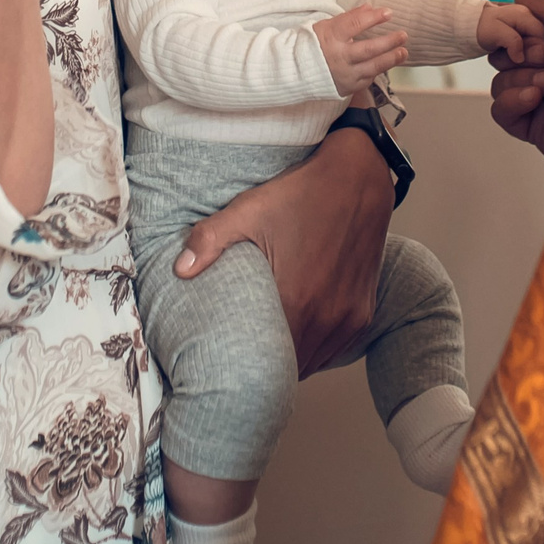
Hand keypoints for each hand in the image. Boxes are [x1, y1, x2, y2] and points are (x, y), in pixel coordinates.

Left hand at [175, 128, 391, 374]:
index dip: (246, 364)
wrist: (358, 178)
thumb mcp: (249, 210)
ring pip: (315, 360)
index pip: (265, 358)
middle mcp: (325, 317)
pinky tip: (300, 332)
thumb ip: (210, 241)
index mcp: (295, 300)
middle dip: (266, 365)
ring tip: (269, 349)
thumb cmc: (302, 194)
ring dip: (293, 357)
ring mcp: (348, 316)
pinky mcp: (363, 310)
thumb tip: (180, 270)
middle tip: (244, 358)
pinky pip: (337, 347)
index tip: (230, 360)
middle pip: (289, 365)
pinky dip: (319, 346)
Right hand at [310, 4, 406, 100]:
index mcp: (331, 37)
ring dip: (391, 59)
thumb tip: (370, 7)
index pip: (355, 24)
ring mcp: (344, 74)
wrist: (295, 71)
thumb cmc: (313, 45)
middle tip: (403, 35)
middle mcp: (338, 57)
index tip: (388, 13)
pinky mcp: (348, 87)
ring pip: (373, 67)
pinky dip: (378, 70)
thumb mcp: (327, 26)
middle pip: (369, 49)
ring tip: (403, 52)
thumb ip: (350, 18)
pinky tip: (387, 63)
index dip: (373, 18)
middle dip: (389, 42)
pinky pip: (368, 78)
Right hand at [488, 0, 543, 166]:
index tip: (525, 29)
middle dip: (522, 54)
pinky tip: (536, 99)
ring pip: (501, 82)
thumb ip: (542, 2)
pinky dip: (514, 101)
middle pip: (507, 55)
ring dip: (523, 78)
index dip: (515, 28)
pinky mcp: (536, 125)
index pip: (520, 30)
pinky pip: (502, 111)